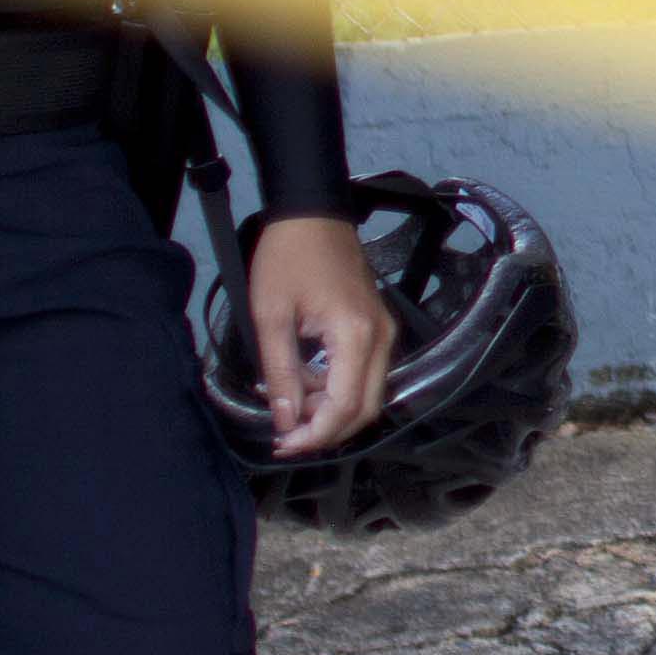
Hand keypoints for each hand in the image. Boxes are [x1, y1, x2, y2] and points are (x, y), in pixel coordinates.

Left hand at [241, 213, 394, 457]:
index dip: (315, 434)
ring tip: (291, 408)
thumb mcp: (271, 316)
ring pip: (368, 394)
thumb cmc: (288, 256)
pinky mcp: (377, 327)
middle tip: (288, 436)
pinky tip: (306, 384)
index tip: (283, 443)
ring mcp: (384, 332)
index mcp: (356, 335)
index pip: (344, 406)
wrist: (312, 211)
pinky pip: (365, 373)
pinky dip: (338, 389)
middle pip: (365, 408)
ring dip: (332, 411)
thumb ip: (280, 373)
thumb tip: (286, 420)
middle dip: (327, 431)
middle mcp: (381, 338)